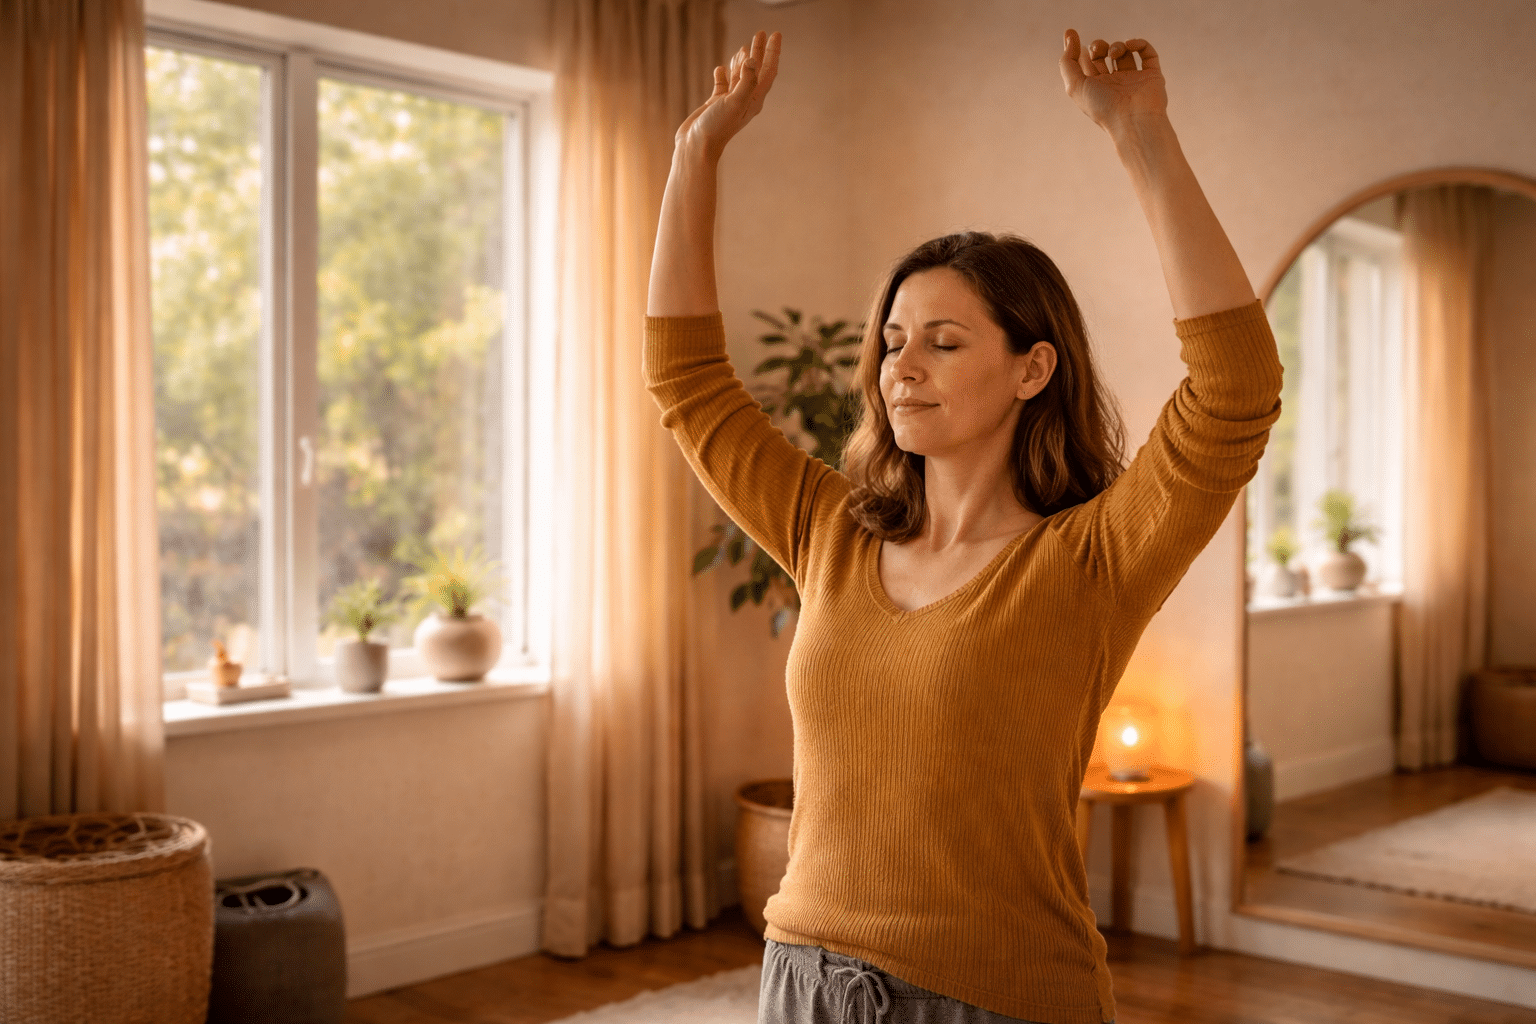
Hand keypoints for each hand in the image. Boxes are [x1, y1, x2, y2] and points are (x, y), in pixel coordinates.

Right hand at [676, 30, 781, 161]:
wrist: (696, 147)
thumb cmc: (716, 127)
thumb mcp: (734, 102)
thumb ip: (745, 81)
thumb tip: (752, 60)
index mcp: (754, 100)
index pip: (768, 71)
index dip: (773, 52)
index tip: (775, 34)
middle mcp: (744, 100)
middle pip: (756, 70)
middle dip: (759, 51)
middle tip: (762, 33)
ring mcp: (730, 102)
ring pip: (739, 76)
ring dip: (742, 61)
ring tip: (743, 46)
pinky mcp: (716, 105)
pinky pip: (723, 86)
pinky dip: (724, 75)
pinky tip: (722, 68)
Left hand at [1059, 29, 1166, 132]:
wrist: (1133, 120)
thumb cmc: (1103, 107)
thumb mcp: (1075, 86)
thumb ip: (1067, 62)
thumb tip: (1069, 38)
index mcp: (1095, 89)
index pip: (1086, 64)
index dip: (1077, 49)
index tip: (1071, 33)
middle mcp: (1113, 84)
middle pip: (1103, 56)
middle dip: (1098, 46)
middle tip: (1098, 50)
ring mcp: (1133, 79)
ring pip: (1124, 53)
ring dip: (1117, 46)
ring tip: (1114, 53)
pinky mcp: (1151, 75)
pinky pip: (1147, 53)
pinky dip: (1139, 44)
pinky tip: (1130, 46)